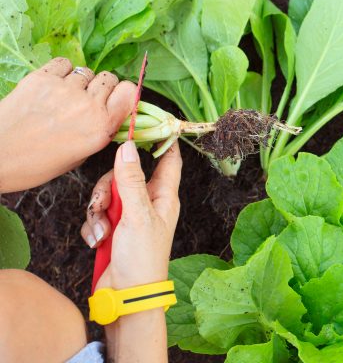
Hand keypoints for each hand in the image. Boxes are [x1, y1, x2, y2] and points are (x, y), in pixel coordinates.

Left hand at [0, 58, 135, 192]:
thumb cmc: (36, 164)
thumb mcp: (80, 156)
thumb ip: (99, 132)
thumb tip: (108, 115)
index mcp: (101, 127)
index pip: (130, 92)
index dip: (123, 94)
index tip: (115, 100)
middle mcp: (87, 105)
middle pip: (109, 79)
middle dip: (102, 88)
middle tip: (87, 100)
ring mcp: (64, 89)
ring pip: (86, 72)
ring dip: (80, 81)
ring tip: (64, 96)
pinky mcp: (42, 78)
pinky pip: (64, 64)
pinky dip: (62, 71)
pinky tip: (53, 85)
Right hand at [82, 141, 180, 362]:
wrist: (127, 297)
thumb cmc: (142, 259)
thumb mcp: (137, 214)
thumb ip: (131, 180)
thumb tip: (128, 146)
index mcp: (164, 196)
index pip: (167, 159)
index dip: (160, 141)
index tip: (146, 124)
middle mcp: (148, 203)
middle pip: (125, 174)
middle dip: (109, 187)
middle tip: (105, 204)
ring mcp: (130, 216)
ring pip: (107, 195)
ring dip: (99, 212)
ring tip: (104, 231)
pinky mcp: (113, 229)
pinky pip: (97, 215)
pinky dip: (94, 227)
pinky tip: (99, 241)